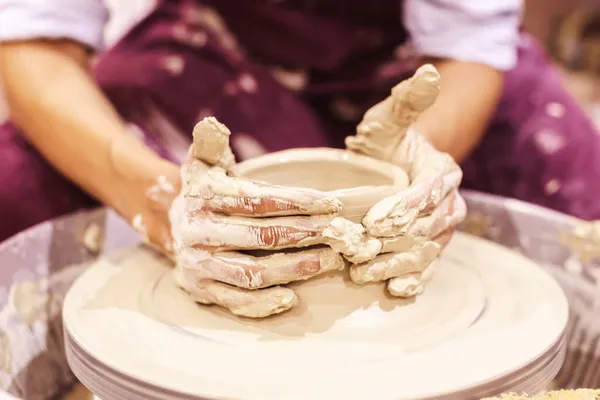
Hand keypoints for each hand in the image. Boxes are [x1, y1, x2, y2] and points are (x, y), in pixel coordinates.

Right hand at [170, 117, 378, 317]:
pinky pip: (235, 302)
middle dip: (304, 235)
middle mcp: (198, 232)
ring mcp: (198, 264)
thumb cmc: (202, 192)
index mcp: (204, 197)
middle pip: (260, 237)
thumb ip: (209, 145)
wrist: (167, 224)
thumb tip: (210, 124)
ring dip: (293, 270)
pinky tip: (292, 297)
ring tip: (327, 262)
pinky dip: (264, 304)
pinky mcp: (200, 289)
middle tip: (339, 234)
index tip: (332, 204)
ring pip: (252, 273)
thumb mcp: (202, 164)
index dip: (298, 202)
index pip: (258, 200)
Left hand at [345, 64, 466, 296]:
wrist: (398, 167)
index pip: (428, 193)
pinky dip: (415, 279)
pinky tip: (396, 291)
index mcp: (444, 171)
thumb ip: (407, 102)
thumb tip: (428, 73)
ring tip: (365, 275)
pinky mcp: (431, 246)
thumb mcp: (391, 121)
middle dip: (394, 244)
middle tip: (360, 255)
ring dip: (397, 265)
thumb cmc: (389, 143)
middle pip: (428, 228)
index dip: (404, 208)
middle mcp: (449, 202)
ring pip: (426, 251)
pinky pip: (428, 266)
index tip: (375, 222)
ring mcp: (441, 228)